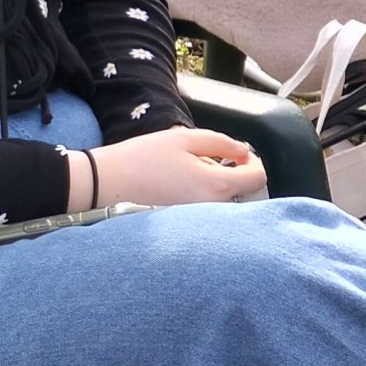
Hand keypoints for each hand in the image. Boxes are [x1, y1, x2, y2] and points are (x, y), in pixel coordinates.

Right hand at [80, 127, 264, 207]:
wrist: (107, 184)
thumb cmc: (143, 158)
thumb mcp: (185, 139)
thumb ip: (222, 143)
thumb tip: (244, 152)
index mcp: (215, 186)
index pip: (257, 179)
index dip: (253, 162)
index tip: (237, 155)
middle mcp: (211, 209)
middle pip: (244, 194)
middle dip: (236, 174)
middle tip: (213, 159)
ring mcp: (199, 222)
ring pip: (226, 203)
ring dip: (219, 185)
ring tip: (192, 171)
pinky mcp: (186, 226)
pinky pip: (208, 212)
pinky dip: (204, 197)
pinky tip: (182, 186)